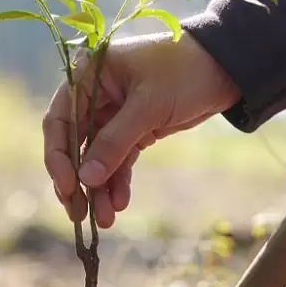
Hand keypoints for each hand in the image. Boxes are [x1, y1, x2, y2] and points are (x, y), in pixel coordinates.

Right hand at [43, 30, 240, 227]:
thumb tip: (86, 179)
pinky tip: (120, 203)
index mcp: (89, 75)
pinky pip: (119, 159)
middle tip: (78, 214)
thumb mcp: (148, 105)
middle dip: (78, 180)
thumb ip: (115, 141)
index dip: (59, 156)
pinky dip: (118, 181)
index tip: (69, 186)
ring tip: (105, 219)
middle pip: (75, 144)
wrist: (227, 67)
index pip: (60, 119)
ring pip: (97, 157)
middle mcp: (96, 95)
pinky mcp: (135, 130)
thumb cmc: (184, 71)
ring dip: (99, 188)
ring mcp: (114, 114)